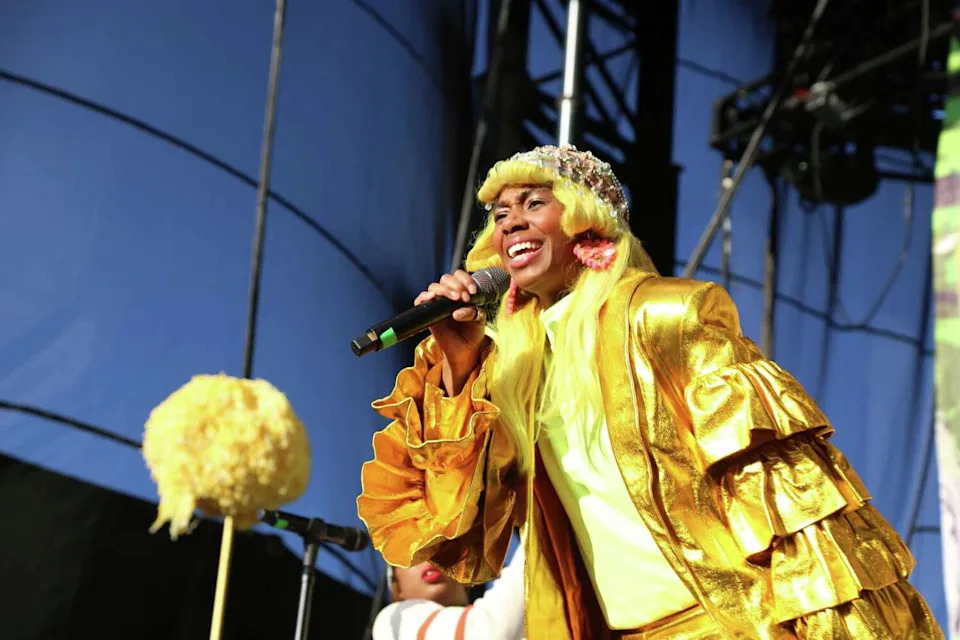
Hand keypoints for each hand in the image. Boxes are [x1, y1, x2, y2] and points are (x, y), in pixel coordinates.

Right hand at [413, 270, 486, 394]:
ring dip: (444, 290)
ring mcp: (437, 304)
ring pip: (434, 287)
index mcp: (462, 292)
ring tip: (456, 299)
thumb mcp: (479, 319)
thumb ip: (472, 311)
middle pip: (445, 279)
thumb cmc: (473, 333)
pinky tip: (432, 298)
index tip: (473, 291)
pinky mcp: (428, 314)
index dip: (465, 279)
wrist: (466, 350)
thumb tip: (456, 311)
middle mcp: (448, 295)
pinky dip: (424, 297)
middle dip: (456, 285)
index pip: (459, 276)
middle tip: (464, 297)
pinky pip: (420, 300)